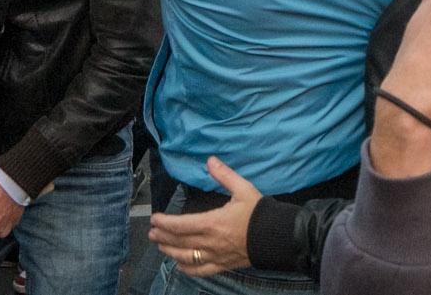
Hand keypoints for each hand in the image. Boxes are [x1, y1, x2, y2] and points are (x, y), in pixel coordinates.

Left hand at [147, 157, 257, 276]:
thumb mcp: (243, 189)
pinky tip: (180, 265)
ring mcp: (216, 256)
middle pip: (179, 242)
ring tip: (161, 246)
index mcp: (212, 223)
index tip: (155, 219)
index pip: (180, 225)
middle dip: (163, 237)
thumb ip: (225, 175)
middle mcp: (210, 242)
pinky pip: (201, 270)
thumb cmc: (259, 213)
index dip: (164, 223)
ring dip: (170, 251)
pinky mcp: (223, 265)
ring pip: (186, 257)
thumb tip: (210, 160)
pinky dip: (188, 269)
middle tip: (152, 232)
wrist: (278, 236)